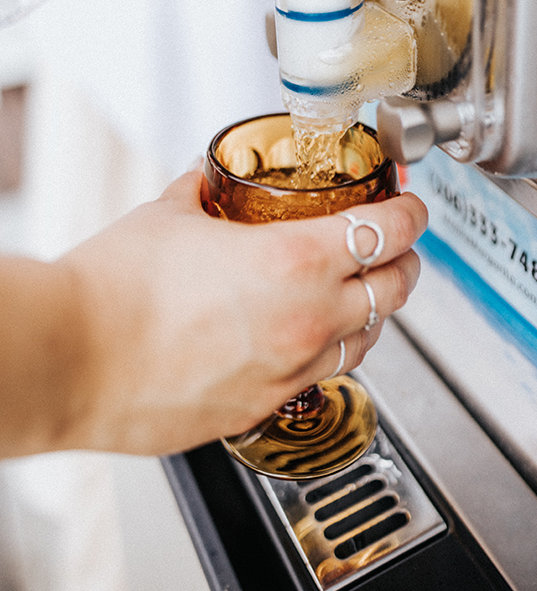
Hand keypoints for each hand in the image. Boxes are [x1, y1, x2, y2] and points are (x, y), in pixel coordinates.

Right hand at [46, 170, 425, 455]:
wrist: (71, 360)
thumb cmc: (115, 290)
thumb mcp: (169, 214)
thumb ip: (200, 191)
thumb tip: (206, 180)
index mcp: (295, 260)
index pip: (388, 231)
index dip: (411, 214)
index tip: (411, 206)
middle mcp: (307, 320)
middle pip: (395, 290)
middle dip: (405, 263)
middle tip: (397, 247)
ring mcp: (289, 372)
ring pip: (365, 342)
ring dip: (372, 313)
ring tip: (359, 295)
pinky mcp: (260, 409)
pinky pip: (317, 380)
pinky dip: (325, 354)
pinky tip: (303, 341)